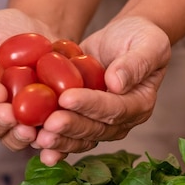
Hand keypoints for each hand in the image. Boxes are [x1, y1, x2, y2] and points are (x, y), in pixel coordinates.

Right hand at [0, 8, 60, 151]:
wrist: (43, 32)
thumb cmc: (6, 27)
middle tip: (12, 115)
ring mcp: (19, 120)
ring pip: (12, 138)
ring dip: (19, 137)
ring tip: (31, 130)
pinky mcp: (43, 122)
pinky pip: (43, 138)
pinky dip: (46, 141)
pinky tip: (53, 134)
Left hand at [34, 16, 171, 164]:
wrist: (122, 38)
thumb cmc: (139, 38)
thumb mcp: (148, 43)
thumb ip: (136, 63)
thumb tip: (116, 82)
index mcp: (139, 104)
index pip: (114, 109)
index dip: (90, 105)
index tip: (67, 97)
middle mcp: (120, 121)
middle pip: (95, 129)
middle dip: (70, 126)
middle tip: (48, 123)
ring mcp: (100, 124)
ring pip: (79, 138)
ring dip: (59, 140)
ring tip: (38, 137)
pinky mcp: (81, 120)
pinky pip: (68, 135)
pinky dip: (53, 144)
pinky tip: (36, 146)